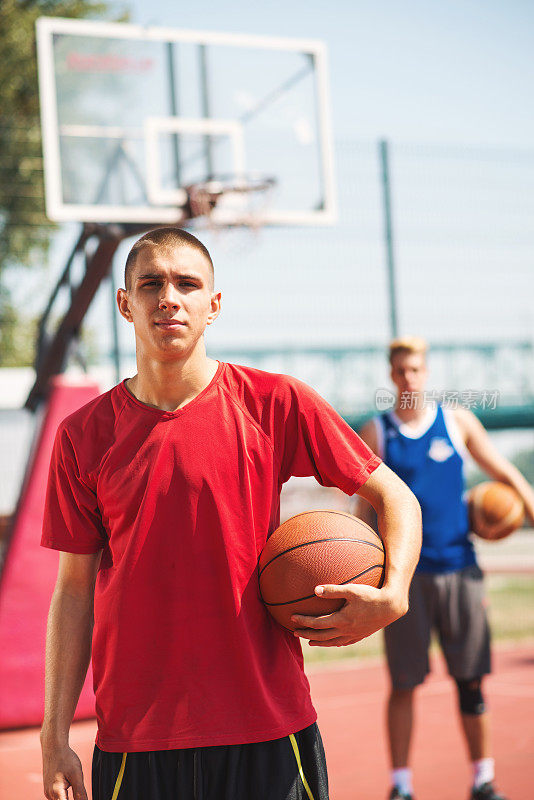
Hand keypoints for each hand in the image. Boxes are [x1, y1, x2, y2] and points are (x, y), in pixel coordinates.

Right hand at [42, 743, 87, 799]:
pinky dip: (65, 795)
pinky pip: (58, 796)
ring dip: (68, 797)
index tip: (81, 797)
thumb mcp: (76, 775)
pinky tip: (69, 783)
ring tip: (72, 781)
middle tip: (76, 784)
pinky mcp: (48, 788)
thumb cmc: (65, 758)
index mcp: (56, 793)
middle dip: (73, 798)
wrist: (53, 746)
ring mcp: (48, 792)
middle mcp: (49, 795)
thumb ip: (80, 793)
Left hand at [292, 583, 407, 646]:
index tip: (292, 619)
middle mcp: (346, 630)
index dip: (304, 622)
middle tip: (294, 633)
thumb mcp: (352, 589)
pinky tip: (333, 642)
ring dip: (319, 642)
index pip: (317, 624)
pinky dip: (334, 643)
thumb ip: (333, 590)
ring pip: (332, 642)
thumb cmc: (371, 595)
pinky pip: (344, 642)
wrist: (391, 607)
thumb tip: (315, 589)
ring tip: (310, 642)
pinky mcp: (361, 635)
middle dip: (307, 634)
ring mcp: (354, 635)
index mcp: (342, 620)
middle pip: (322, 636)